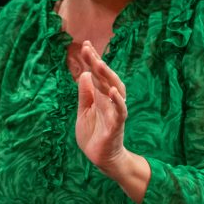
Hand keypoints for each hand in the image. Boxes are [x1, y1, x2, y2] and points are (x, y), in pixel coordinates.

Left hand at [75, 41, 130, 176]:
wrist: (102, 159)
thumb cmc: (94, 134)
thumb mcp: (83, 112)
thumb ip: (85, 94)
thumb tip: (84, 74)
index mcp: (100, 97)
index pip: (96, 75)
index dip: (92, 61)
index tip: (85, 45)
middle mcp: (109, 101)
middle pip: (105, 79)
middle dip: (97, 63)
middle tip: (88, 49)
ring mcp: (114, 112)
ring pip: (115, 90)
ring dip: (108, 77)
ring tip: (99, 64)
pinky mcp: (117, 125)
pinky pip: (120, 111)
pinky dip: (118, 101)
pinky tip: (113, 91)